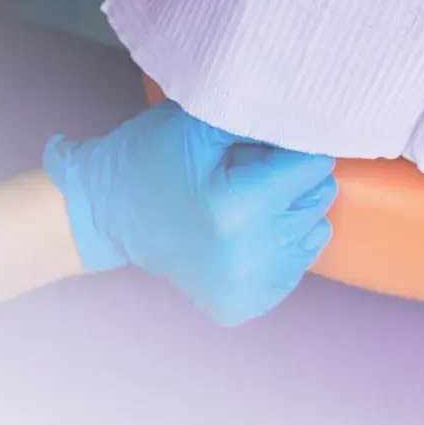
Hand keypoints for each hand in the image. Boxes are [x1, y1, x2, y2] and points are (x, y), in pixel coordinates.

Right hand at [42, 103, 337, 324]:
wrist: (106, 212)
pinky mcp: (243, 305)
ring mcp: (246, 287)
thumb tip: (312, 121)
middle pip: (317, 200)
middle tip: (245, 177)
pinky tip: (239, 237)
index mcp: (237, 205)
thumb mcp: (198, 122)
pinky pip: (294, 269)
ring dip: (286, 215)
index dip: (288, 150)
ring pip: (313, 233)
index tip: (256, 150)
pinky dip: (275, 250)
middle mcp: (247, 255)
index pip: (314, 165)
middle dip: (290, 182)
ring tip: (242, 208)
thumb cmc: (150, 158)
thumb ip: (258, 118)